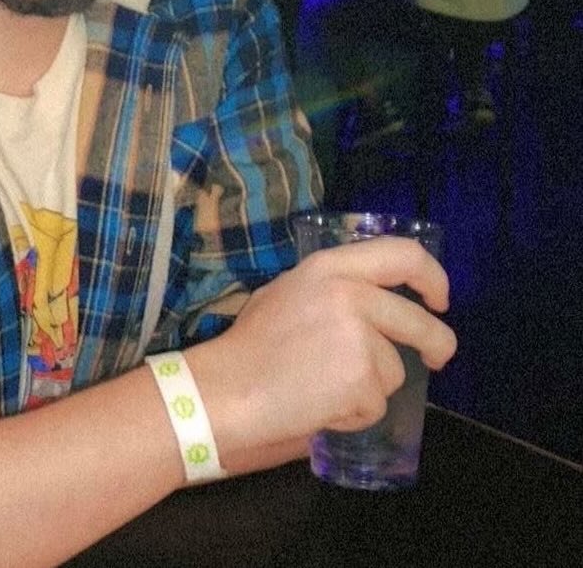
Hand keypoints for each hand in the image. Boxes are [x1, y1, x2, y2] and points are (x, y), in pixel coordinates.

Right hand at [189, 238, 457, 452]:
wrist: (229, 388)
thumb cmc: (251, 345)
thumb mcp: (288, 292)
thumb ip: (332, 289)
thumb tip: (376, 302)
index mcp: (329, 267)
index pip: (403, 253)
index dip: (433, 276)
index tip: (438, 299)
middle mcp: (349, 293)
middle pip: (419, 321)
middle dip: (437, 344)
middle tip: (435, 359)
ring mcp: (358, 336)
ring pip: (395, 370)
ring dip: (371, 386)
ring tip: (324, 386)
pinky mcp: (361, 378)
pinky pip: (376, 403)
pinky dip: (355, 412)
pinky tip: (320, 405)